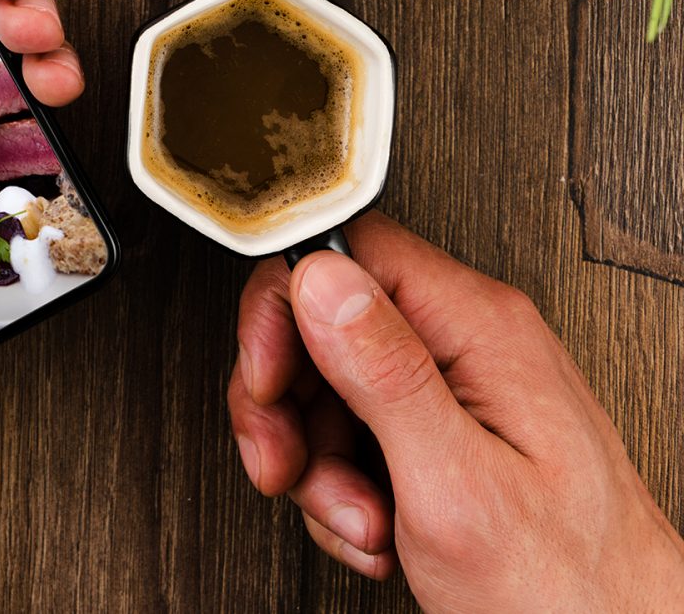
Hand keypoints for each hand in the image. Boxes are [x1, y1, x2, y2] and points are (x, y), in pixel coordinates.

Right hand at [229, 212, 683, 609]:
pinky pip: (356, 436)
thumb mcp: (455, 484)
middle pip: (324, 325)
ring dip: (320, 467)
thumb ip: (385, 373)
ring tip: (362, 524)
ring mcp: (459, 387)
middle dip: (290, 410)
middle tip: (290, 470)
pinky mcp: (448, 432)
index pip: (344, 253)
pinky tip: (380, 532)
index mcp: (478, 328)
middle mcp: (470, 342)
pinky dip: (347, 491)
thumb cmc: (565, 589)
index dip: (286, 313)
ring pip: (331, 389)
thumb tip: (322, 277)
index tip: (267, 384)